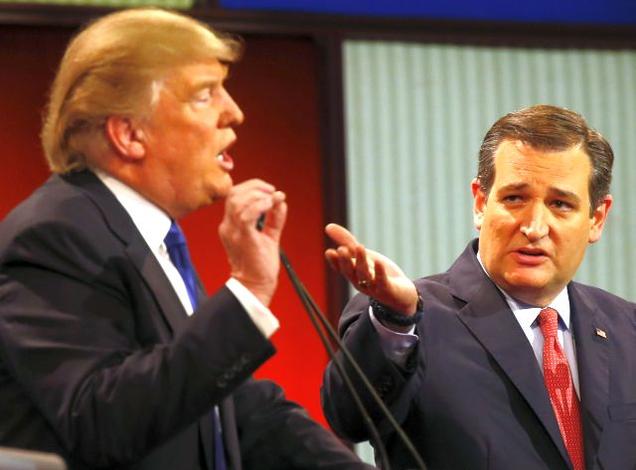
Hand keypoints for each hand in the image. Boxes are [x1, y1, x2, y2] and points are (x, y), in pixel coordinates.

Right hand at [219, 179, 286, 305]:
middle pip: (233, 193)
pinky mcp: (243, 238)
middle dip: (255, 186)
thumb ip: (274, 218)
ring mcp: (233, 232)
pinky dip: (260, 205)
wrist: (256, 286)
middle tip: (272, 192)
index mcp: (230, 225)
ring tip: (272, 200)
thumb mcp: (269, 236)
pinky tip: (270, 206)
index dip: (252, 186)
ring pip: (238, 201)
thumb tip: (280, 200)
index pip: (233, 195)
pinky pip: (246, 214)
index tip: (270, 191)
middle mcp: (228, 226)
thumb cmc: (260, 265)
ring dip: (259, 195)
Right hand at [324, 223, 418, 314]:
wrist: (401, 295)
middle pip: (350, 272)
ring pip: (365, 275)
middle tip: (341, 249)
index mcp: (352, 273)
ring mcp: (373, 287)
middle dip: (346, 261)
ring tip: (360, 247)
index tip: (329, 252)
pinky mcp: (387, 290)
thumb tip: (328, 226)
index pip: (341, 268)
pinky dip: (380, 273)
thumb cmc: (378, 273)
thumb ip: (346, 242)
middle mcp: (360, 281)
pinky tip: (378, 262)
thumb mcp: (362, 256)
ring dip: (361, 262)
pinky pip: (382, 281)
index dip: (335, 261)